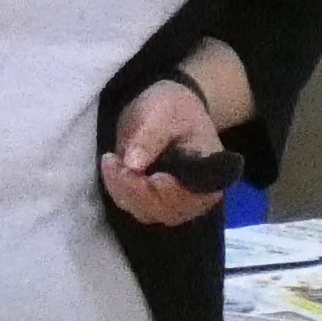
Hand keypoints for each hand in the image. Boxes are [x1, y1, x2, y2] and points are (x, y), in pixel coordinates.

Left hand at [102, 75, 230, 226]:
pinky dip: (117, 189)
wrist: (170, 111)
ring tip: (110, 159)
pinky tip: (111, 168)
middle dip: (132, 188)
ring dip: (121, 189)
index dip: (161, 191)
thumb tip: (133, 165)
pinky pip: (133, 206)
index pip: (186, 197)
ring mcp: (174, 205)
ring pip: (143, 211)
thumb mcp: (163, 112)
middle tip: (111, 160)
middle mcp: (196, 200)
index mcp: (211, 177)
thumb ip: (150, 137)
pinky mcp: (155, 204)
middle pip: (162, 209)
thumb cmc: (174, 109)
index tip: (139, 172)